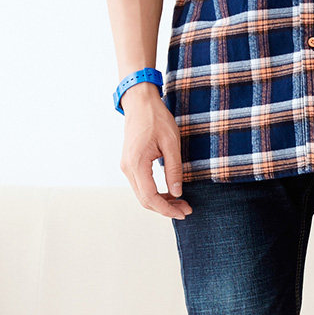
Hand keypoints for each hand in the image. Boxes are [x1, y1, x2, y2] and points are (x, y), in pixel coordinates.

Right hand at [119, 82, 191, 218]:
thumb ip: (174, 170)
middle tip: (186, 210)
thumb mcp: (172, 144)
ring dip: (161, 202)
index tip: (183, 212)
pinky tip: (170, 194)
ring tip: (181, 203)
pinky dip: (155, 194)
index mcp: (137, 163)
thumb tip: (177, 193)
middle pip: (145, 200)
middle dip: (166, 209)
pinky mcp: (129, 164)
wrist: (140, 102)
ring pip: (142, 195)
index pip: (150, 197)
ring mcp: (126, 166)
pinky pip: (141, 186)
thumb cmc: (156, 118)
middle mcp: (127, 167)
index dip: (167, 209)